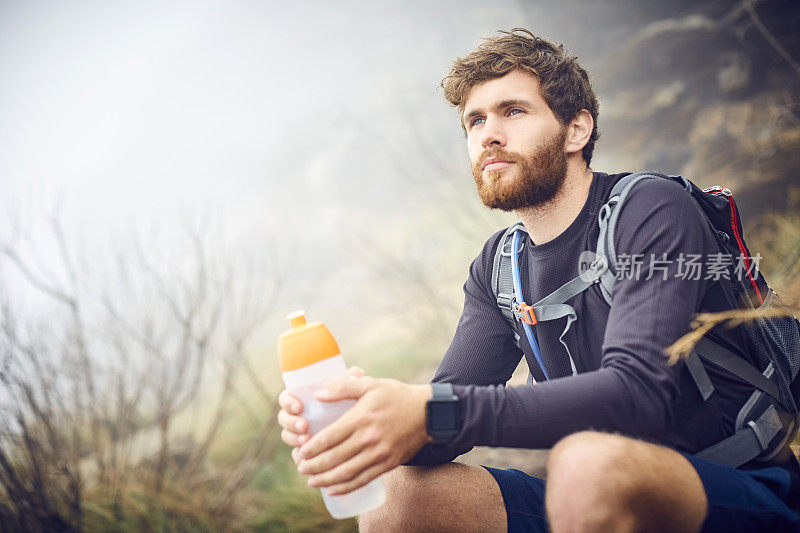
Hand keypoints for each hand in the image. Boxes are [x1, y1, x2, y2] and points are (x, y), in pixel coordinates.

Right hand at [277, 366, 365, 460]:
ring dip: (294, 439)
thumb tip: (350, 375)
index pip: (287, 397)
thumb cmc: (359, 400)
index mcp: (304, 396)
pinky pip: (297, 455)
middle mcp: (300, 414)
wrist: (368, 425)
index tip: (299, 407)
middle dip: (290, 423)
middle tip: (304, 426)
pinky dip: (299, 457)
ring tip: (306, 441)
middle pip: (284, 419)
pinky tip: (306, 458)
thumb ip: (354, 379)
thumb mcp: (358, 388)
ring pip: (288, 437)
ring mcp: (302, 432)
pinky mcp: (308, 449)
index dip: (288, 402)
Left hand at [296, 375, 432, 494]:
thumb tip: (318, 395)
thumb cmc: (396, 396)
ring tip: (311, 480)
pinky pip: (363, 480)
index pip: (329, 437)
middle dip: (313, 466)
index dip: (311, 447)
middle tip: (300, 467)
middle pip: (334, 458)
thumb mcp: (371, 385)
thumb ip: (343, 387)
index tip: (300, 450)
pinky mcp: (388, 464)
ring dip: (325, 479)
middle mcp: (369, 438)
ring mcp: (379, 454)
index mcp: (361, 418)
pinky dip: (345, 487)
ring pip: (346, 473)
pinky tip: (332, 489)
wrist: (428, 413)